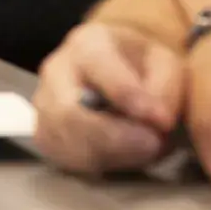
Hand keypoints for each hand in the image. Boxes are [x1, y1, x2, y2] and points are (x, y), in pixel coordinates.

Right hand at [32, 22, 185, 175]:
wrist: (117, 71)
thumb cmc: (142, 66)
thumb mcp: (166, 63)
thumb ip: (164, 88)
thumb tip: (157, 122)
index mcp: (87, 44)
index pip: (100, 70)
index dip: (130, 97)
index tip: (163, 121)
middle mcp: (55, 71)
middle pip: (69, 114)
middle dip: (114, 138)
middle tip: (154, 145)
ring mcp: (43, 104)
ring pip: (65, 142)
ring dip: (111, 155)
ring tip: (145, 151)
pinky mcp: (44, 134)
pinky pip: (62, 158)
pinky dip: (97, 165)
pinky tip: (122, 157)